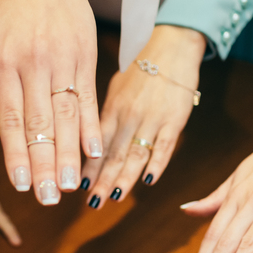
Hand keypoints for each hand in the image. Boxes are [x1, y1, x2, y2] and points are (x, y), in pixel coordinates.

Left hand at [0, 0, 101, 206]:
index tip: (21, 186)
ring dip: (69, 154)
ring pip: (66, 116)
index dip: (17, 154)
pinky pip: (89, 98)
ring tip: (70, 186)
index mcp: (3, 65)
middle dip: (44, 164)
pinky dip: (92, 127)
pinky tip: (93, 153)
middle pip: (41, 124)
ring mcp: (62, 61)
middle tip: (48, 198)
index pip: (11, 119)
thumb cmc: (9, 15)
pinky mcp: (85, 56)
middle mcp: (33, 65)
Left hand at [83, 25, 204, 206]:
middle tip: (92, 203)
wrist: (172, 48)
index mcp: (112, 109)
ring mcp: (152, 119)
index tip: (77, 186)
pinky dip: (157, 164)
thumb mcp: (116, 90)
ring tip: (113, 198)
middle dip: (101, 182)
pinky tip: (148, 182)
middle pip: (113, 154)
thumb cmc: (141, 71)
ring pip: (135, 154)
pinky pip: (164, 146)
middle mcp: (129, 116)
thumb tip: (88, 141)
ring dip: (124, 180)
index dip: (87, 166)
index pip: (96, 143)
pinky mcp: (174, 121)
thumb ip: (104, 116)